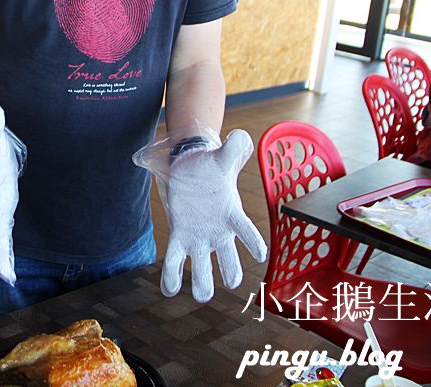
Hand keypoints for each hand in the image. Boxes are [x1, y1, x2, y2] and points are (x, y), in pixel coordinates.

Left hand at [138, 128, 266, 301]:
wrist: (193, 167)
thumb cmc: (211, 166)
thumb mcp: (222, 156)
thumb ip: (234, 148)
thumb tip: (240, 136)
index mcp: (230, 214)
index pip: (245, 229)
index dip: (253, 241)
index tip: (261, 255)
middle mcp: (218, 231)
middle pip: (226, 256)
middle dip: (229, 271)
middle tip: (231, 284)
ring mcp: (199, 237)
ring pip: (202, 265)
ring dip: (202, 282)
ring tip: (199, 296)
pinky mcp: (180, 236)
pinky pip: (176, 259)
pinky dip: (172, 276)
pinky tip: (168, 289)